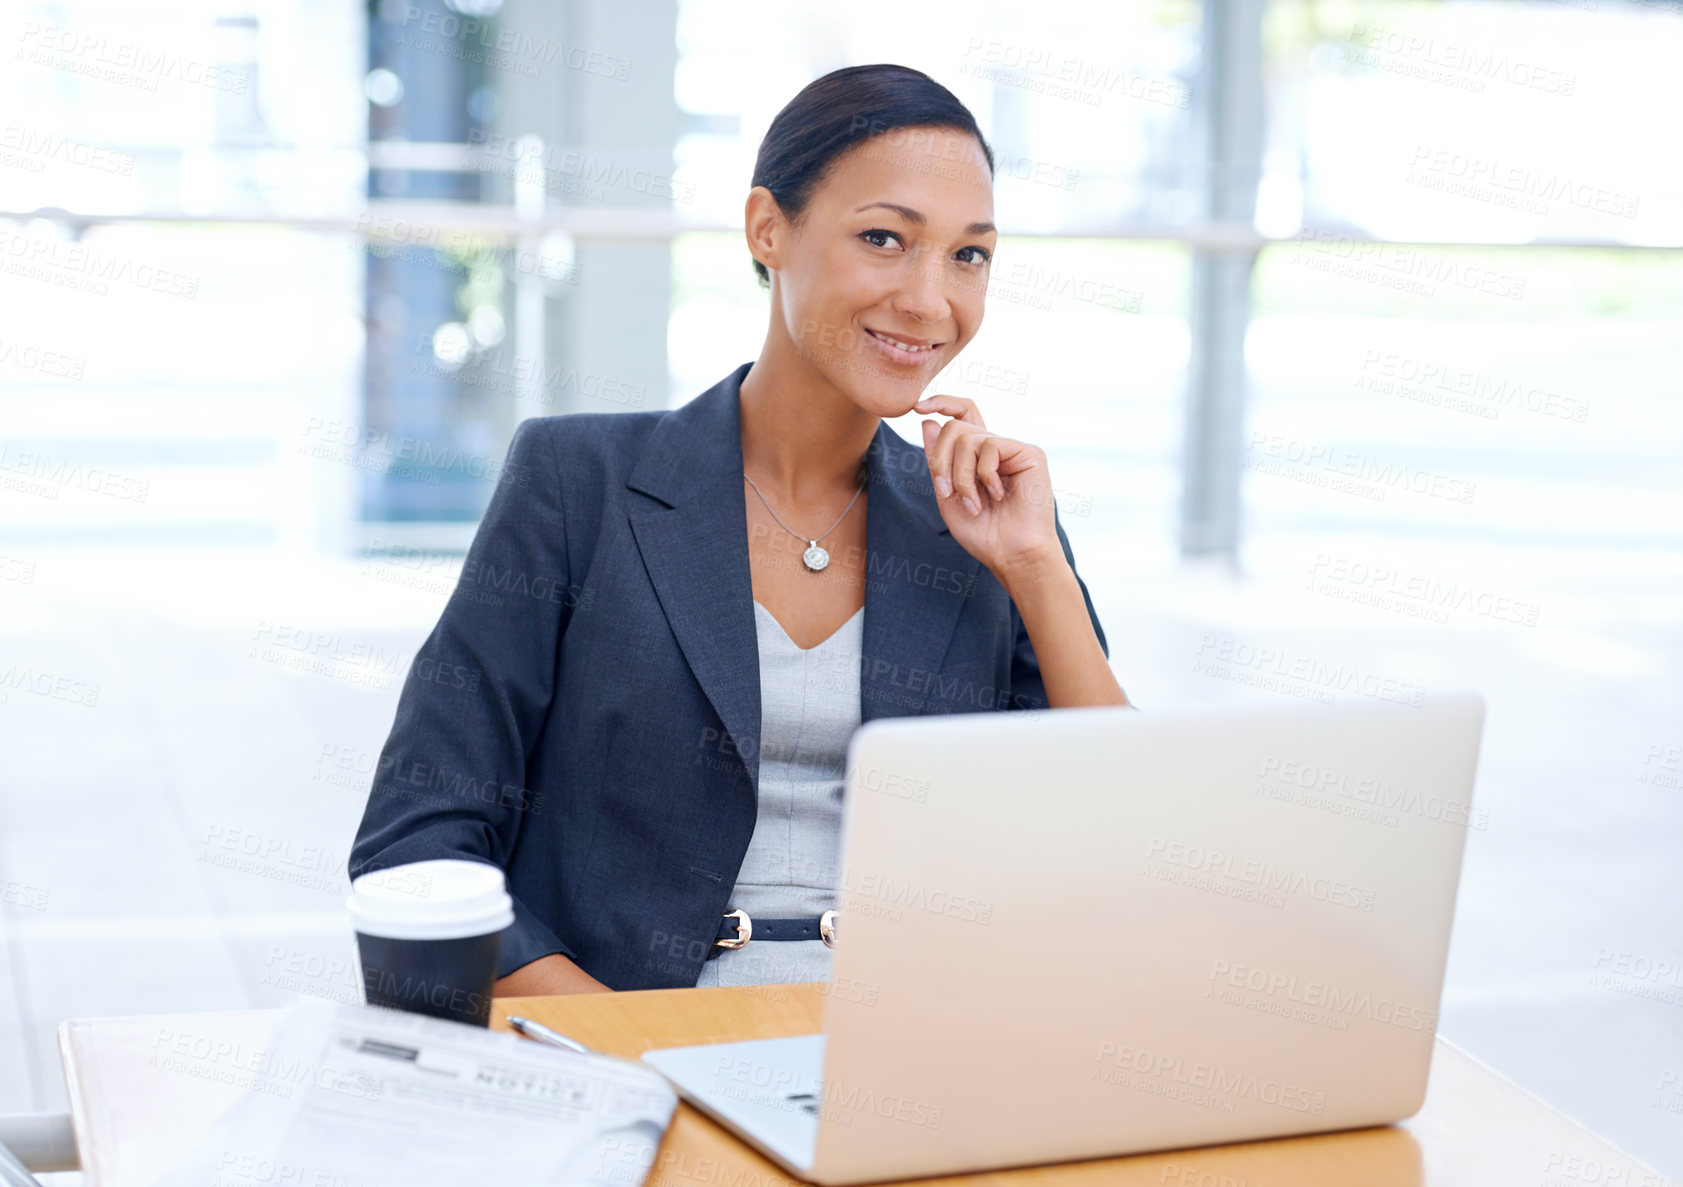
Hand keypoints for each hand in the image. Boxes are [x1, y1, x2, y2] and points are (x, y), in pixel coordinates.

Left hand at [915, 394, 1064, 583]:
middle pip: (955, 427)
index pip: (961, 416)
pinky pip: (990, 446)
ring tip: (973, 504)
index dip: (941, 403)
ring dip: (960, 475)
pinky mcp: (1029, 453)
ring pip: (967, 438)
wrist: (1012, 554)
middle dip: (940, 460)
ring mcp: (1013, 449)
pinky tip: (997, 496)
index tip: (918, 408)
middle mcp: (996, 448)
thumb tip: (928, 422)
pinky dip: (984, 476)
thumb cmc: (982, 533)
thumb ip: (937, 462)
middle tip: (946, 492)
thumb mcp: (948, 497)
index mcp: (977, 458)